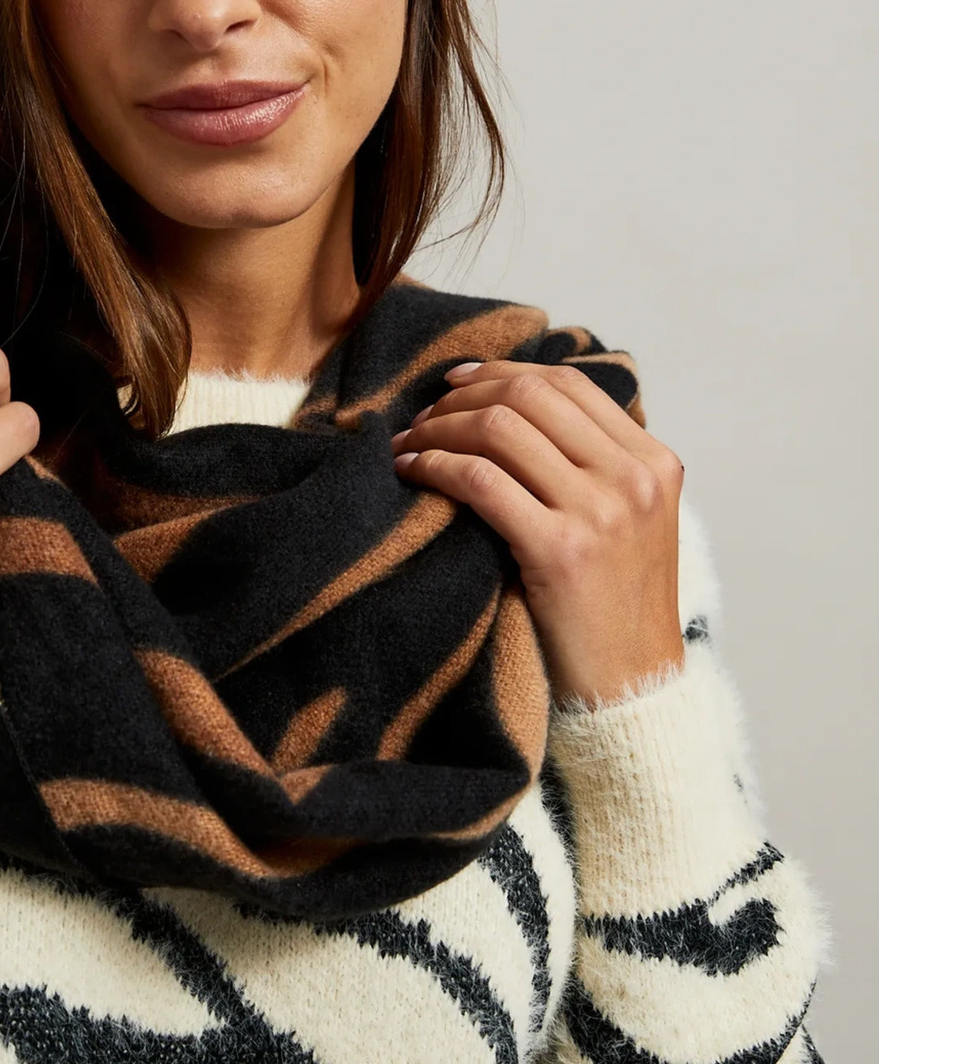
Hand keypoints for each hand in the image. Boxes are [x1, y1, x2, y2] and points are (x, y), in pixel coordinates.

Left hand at [391, 360, 684, 706]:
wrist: (634, 691)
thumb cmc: (615, 609)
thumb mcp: (632, 523)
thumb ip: (597, 466)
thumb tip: (519, 408)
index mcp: (654, 463)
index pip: (569, 383)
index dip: (504, 372)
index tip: (458, 382)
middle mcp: (633, 478)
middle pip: (531, 396)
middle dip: (463, 397)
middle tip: (423, 416)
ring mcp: (601, 513)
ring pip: (499, 430)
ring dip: (439, 428)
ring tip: (409, 445)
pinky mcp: (561, 550)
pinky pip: (480, 479)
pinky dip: (435, 466)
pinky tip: (412, 473)